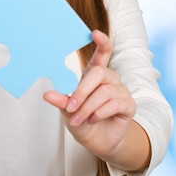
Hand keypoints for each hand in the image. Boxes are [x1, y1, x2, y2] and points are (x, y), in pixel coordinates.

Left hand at [44, 30, 136, 160]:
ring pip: (105, 91)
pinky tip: (93, 119)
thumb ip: (62, 101)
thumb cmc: (84, 122)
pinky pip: (115, 103)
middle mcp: (110, 79)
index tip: (95, 33)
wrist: (98, 142)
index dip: (102, 43)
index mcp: (96, 75)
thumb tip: (47, 94)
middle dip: (82, 91)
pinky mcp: (129, 105)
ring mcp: (121, 91)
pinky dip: (100, 113)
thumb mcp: (69, 111)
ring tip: (79, 119)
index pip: (103, 54)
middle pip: (99, 73)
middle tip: (71, 107)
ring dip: (88, 107)